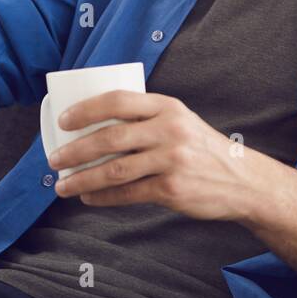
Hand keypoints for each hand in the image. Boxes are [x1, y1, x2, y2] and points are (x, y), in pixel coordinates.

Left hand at [46, 91, 262, 221]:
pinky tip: (88, 197)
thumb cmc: (201, 149)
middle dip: (75, 150)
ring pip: (114, 170)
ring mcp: (172, 161)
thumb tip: (95, 127)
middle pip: (111, 138)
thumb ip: (147, 119)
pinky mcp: (172, 189)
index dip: (86, 109)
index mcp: (168, 107)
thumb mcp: (180, 121)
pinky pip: (127, 193)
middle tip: (54, 159)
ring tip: (62, 184)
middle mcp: (170, 130)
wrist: (242, 180)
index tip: (64, 120)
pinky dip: (102, 197)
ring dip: (82, 178)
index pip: (119, 100)